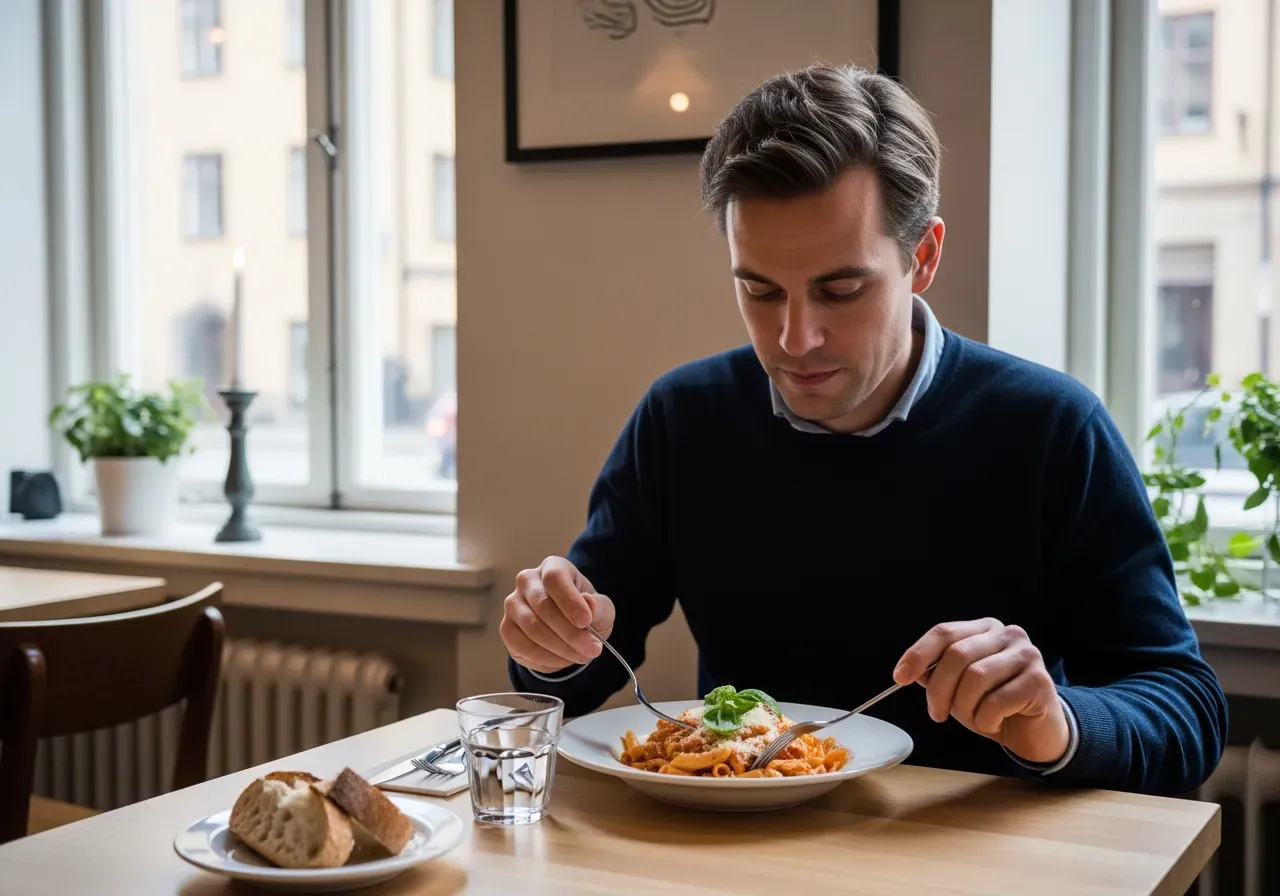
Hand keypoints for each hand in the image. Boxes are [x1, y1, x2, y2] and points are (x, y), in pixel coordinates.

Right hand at [500, 556, 615, 674]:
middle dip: (570, 633)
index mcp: (553, 567)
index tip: (586, 622)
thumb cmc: (586, 613)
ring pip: (532, 628)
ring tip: (581, 656)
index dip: (570, 601)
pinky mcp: (506, 628)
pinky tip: (562, 660)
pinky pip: (522, 646)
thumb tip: (588, 603)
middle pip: (543, 606)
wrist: (569, 631)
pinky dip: (545, 658)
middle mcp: (527, 581)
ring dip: (560, 648)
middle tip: (592, 649)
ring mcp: (513, 604)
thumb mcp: (602, 609)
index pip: (555, 578)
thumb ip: (598, 607)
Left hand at [892, 618, 1069, 764]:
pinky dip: (986, 720)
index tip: (900, 677)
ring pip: (975, 678)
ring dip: (964, 707)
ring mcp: (1027, 654)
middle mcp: (1007, 634)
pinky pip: (996, 701)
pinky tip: (993, 723)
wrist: (1035, 732)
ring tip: (972, 718)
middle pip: (957, 655)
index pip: (944, 632)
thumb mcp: (958, 688)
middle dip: (939, 690)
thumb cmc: (994, 705)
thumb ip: (936, 674)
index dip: (918, 654)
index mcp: (984, 628)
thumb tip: (910, 670)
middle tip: (936, 713)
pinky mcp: (1039, 680)